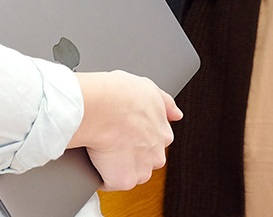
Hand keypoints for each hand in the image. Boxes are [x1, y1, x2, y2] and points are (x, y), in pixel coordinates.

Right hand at [69, 71, 181, 190]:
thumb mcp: (149, 89)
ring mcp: (141, 170)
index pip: (155, 142)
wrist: (101, 107)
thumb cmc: (120, 94)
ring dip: (117, 167)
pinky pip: (109, 183)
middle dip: (131, 155)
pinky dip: (101, 175)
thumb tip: (177, 114)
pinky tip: (95, 158)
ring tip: (102, 148)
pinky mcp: (123, 181)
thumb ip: (165, 104)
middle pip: (144, 161)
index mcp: (164, 133)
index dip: (138, 137)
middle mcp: (157, 154)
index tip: (126, 131)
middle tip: (112, 139)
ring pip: (129, 174)